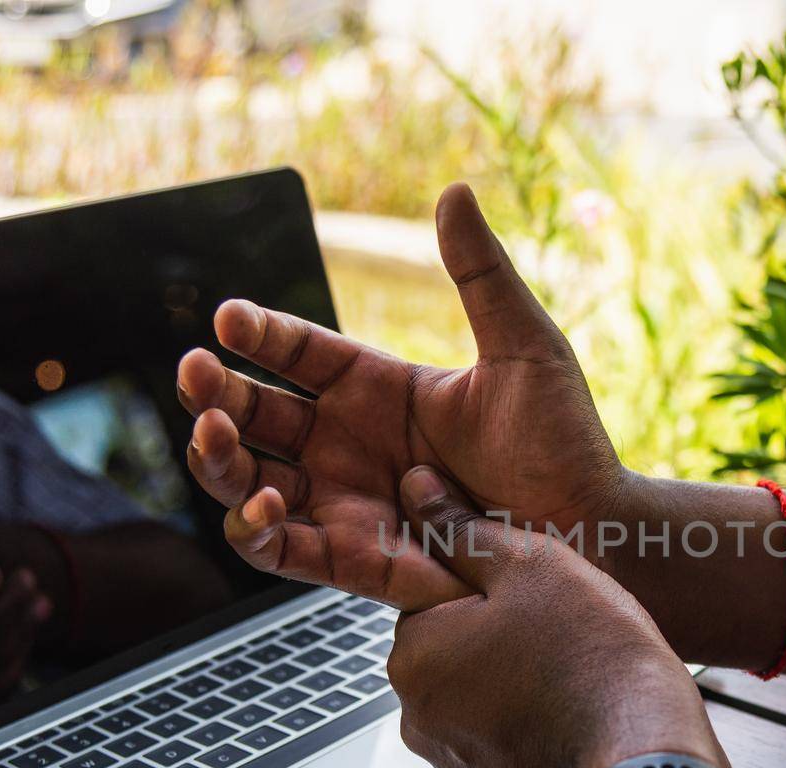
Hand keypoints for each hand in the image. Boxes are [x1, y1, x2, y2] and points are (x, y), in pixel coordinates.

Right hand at [176, 182, 623, 610]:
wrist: (591, 527)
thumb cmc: (564, 440)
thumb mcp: (522, 346)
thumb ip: (480, 273)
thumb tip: (454, 190)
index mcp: (380, 389)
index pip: (299, 354)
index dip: (260, 335)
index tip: (230, 317)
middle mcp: (350, 445)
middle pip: (255, 416)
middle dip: (214, 393)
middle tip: (194, 372)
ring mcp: (346, 502)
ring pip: (248, 481)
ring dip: (216, 458)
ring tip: (211, 430)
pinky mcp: (352, 559)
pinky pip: (278, 551)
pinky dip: (252, 531)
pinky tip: (258, 502)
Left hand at [374, 465, 724, 767]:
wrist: (642, 743)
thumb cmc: (589, 648)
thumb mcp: (526, 562)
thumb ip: (461, 527)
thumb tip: (414, 489)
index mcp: (410, 653)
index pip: (433, 598)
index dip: (489, 586)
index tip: (535, 594)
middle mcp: (415, 713)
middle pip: (451, 647)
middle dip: (495, 632)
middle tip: (557, 628)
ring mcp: (452, 757)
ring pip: (476, 690)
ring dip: (511, 675)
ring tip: (567, 666)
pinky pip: (499, 733)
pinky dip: (527, 717)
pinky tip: (569, 703)